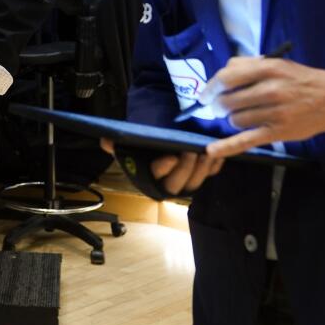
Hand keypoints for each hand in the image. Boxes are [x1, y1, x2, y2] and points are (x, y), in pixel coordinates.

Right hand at [101, 139, 222, 194]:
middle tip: (191, 151)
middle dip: (186, 169)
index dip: (164, 168)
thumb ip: (118, 144)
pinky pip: (210, 174)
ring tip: (207, 152)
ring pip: (196, 181)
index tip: (171, 157)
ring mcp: (185, 182)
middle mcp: (167, 183)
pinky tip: (219, 154)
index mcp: (149, 177)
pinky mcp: (200, 176)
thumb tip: (105, 141)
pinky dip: (215, 166)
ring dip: (203, 168)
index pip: (155, 175)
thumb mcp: (129, 144)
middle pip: (178, 182)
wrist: (158, 146)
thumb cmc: (143, 147)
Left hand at [202, 56, 324, 157]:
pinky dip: (227, 146)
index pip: (226, 78)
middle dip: (219, 106)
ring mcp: (274, 113)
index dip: (210, 87)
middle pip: (227, 101)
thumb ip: (248, 65)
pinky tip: (212, 150)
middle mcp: (270, 90)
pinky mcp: (278, 132)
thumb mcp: (277, 63)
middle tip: (222, 108)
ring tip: (246, 116)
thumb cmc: (301, 79)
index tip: (205, 95)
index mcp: (267, 69)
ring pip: (235, 120)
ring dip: (234, 119)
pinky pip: (246, 140)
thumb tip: (220, 76)